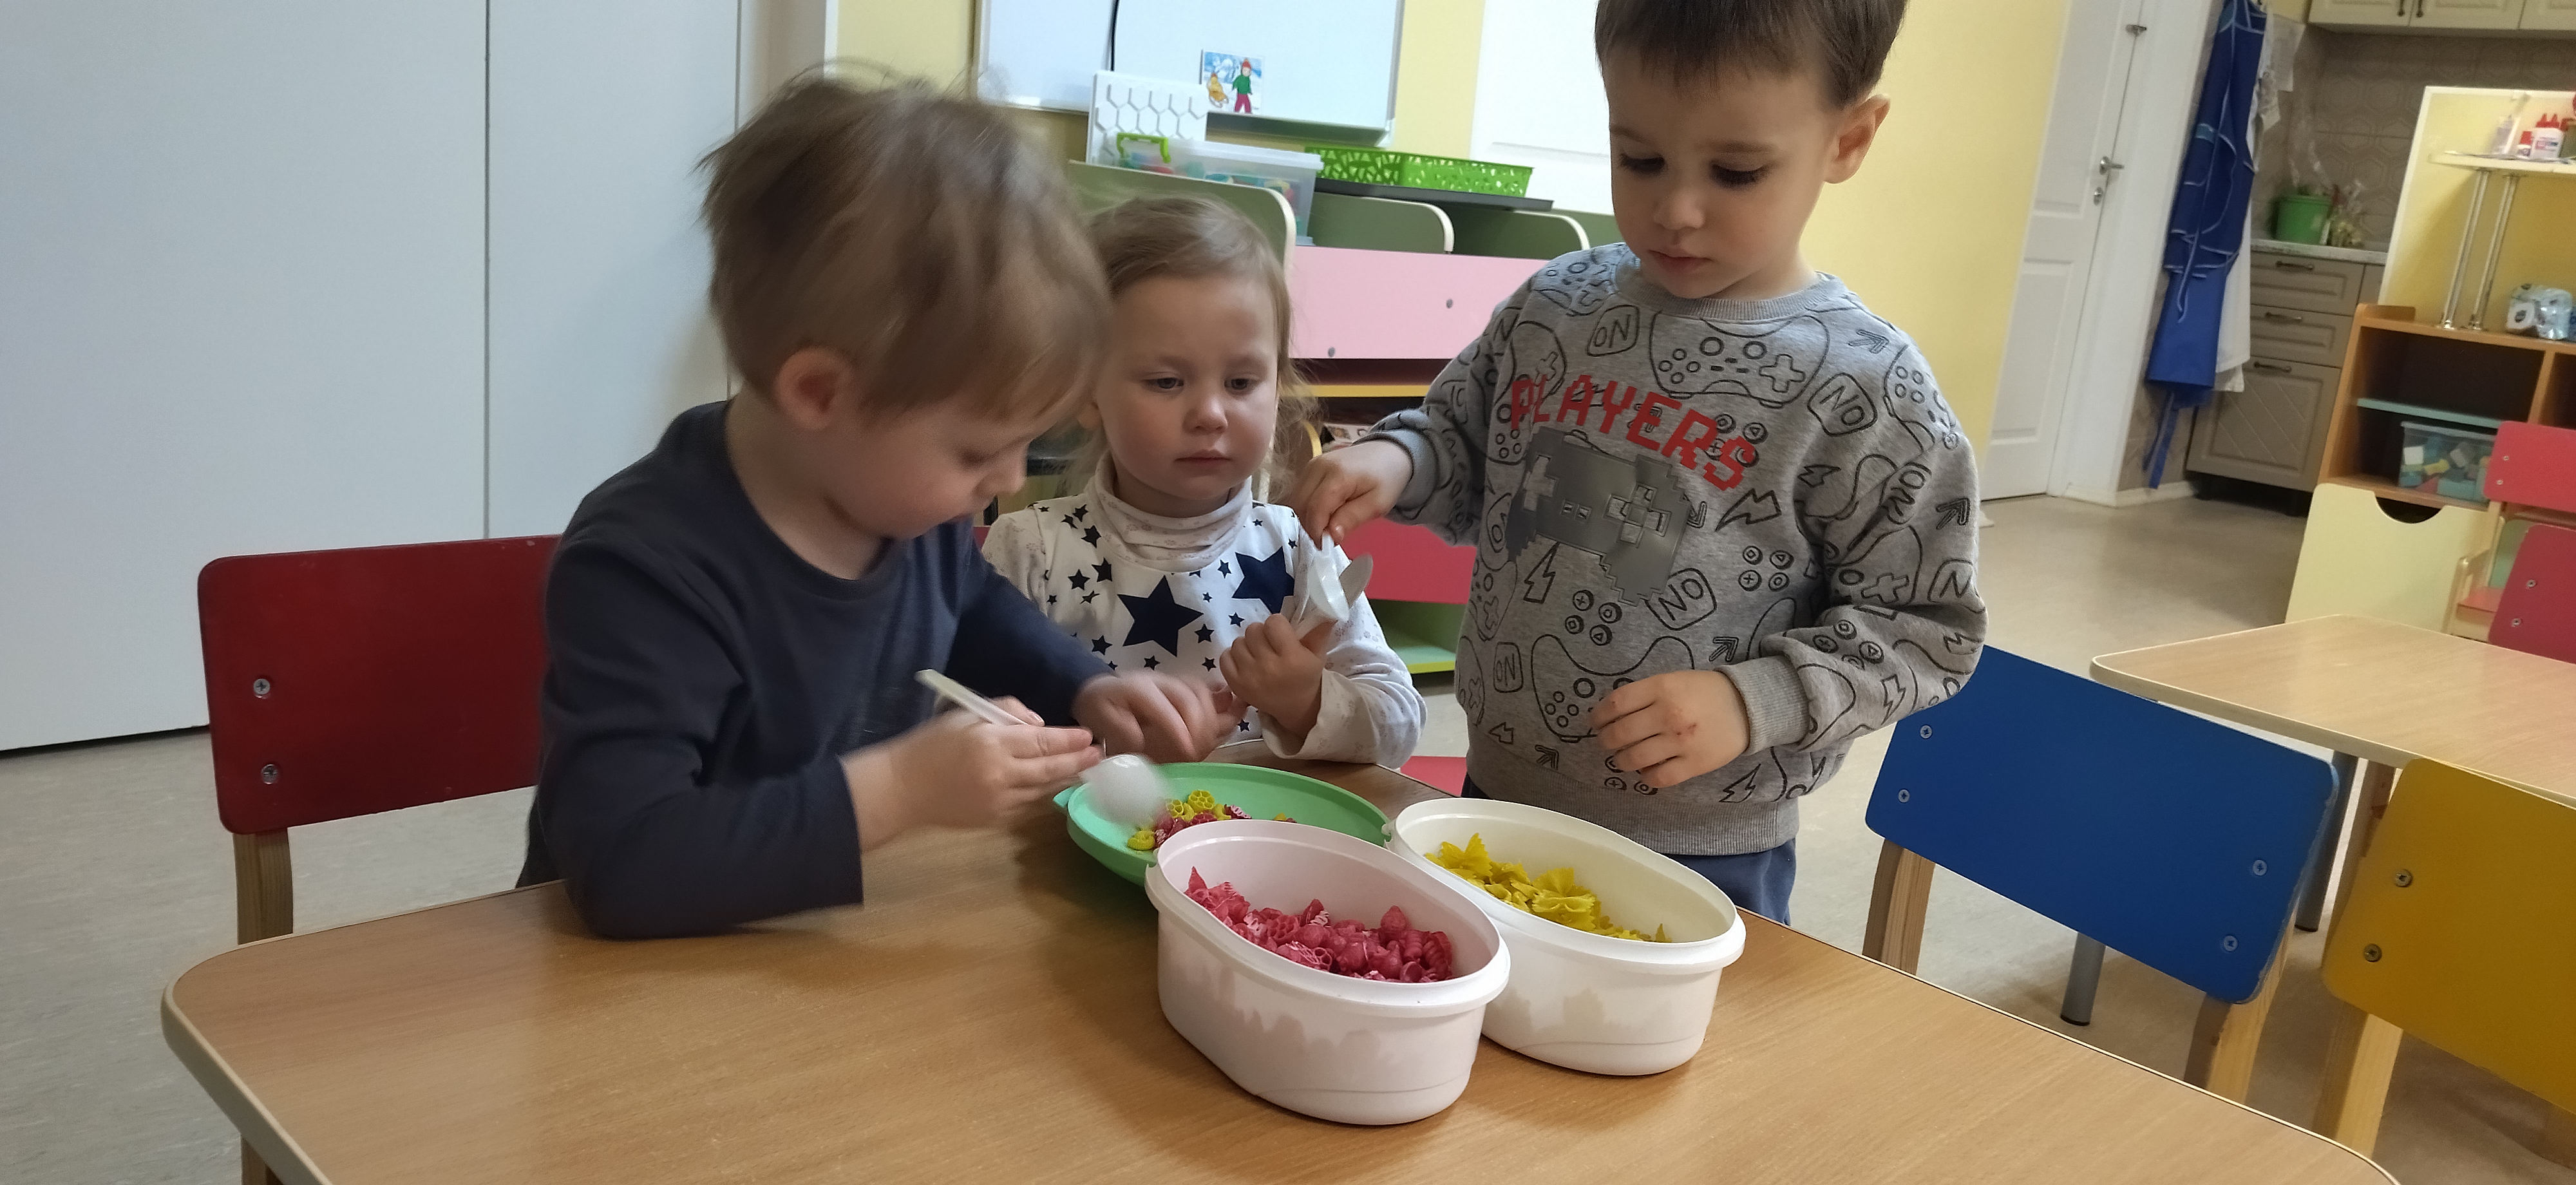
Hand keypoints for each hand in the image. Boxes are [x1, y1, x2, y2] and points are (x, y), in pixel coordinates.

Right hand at [845, 697, 1097, 848]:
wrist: (902, 788)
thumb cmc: (931, 744)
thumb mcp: (965, 714)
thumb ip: (1006, 712)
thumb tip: (1041, 726)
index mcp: (991, 742)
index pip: (1043, 741)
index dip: (1069, 739)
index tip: (1087, 735)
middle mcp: (1001, 774)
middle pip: (1051, 768)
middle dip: (1078, 761)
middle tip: (1099, 754)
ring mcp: (999, 801)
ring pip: (1044, 790)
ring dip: (1066, 779)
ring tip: (1084, 769)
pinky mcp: (995, 820)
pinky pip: (1028, 805)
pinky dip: (1043, 794)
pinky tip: (1054, 786)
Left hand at [1074, 672, 1240, 762]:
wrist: (1100, 690)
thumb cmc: (1100, 709)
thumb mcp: (1099, 719)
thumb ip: (1119, 729)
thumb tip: (1140, 739)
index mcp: (1137, 688)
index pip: (1163, 706)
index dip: (1179, 728)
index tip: (1188, 753)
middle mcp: (1160, 681)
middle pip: (1189, 697)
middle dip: (1200, 726)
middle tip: (1200, 751)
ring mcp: (1174, 682)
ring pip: (1202, 693)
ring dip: (1214, 716)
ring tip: (1214, 740)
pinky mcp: (1183, 687)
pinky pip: (1207, 692)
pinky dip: (1221, 703)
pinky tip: (1233, 713)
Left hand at [1218, 615, 1332, 740]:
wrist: (1295, 708)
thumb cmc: (1306, 677)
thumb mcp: (1317, 654)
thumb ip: (1318, 631)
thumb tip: (1325, 611)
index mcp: (1292, 658)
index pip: (1273, 622)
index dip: (1277, 624)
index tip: (1281, 633)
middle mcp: (1269, 666)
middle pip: (1253, 630)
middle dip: (1262, 633)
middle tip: (1269, 644)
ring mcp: (1249, 676)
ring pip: (1238, 642)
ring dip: (1247, 644)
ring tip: (1258, 654)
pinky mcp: (1236, 685)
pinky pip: (1224, 657)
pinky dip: (1233, 656)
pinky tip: (1245, 662)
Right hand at [1286, 440, 1410, 543]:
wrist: (1387, 453)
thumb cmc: (1386, 479)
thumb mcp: (1377, 504)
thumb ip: (1352, 518)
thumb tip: (1330, 535)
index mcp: (1339, 474)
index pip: (1316, 508)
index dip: (1317, 532)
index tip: (1326, 546)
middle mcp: (1318, 466)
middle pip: (1301, 505)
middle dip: (1310, 526)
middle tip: (1327, 539)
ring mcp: (1311, 465)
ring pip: (1296, 501)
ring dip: (1307, 518)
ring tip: (1327, 526)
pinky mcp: (1309, 468)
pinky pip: (1299, 494)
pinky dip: (1307, 508)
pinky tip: (1324, 514)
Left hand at [1590, 670, 1751, 788]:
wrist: (1746, 706)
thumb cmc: (1704, 691)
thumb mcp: (1672, 680)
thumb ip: (1644, 694)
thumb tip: (1610, 713)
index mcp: (1661, 688)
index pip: (1615, 704)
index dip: (1598, 716)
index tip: (1595, 722)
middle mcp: (1668, 714)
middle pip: (1619, 733)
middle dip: (1605, 740)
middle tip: (1606, 742)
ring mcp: (1680, 742)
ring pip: (1633, 758)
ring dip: (1620, 760)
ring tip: (1622, 758)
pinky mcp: (1693, 764)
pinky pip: (1657, 778)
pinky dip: (1645, 776)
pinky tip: (1645, 771)